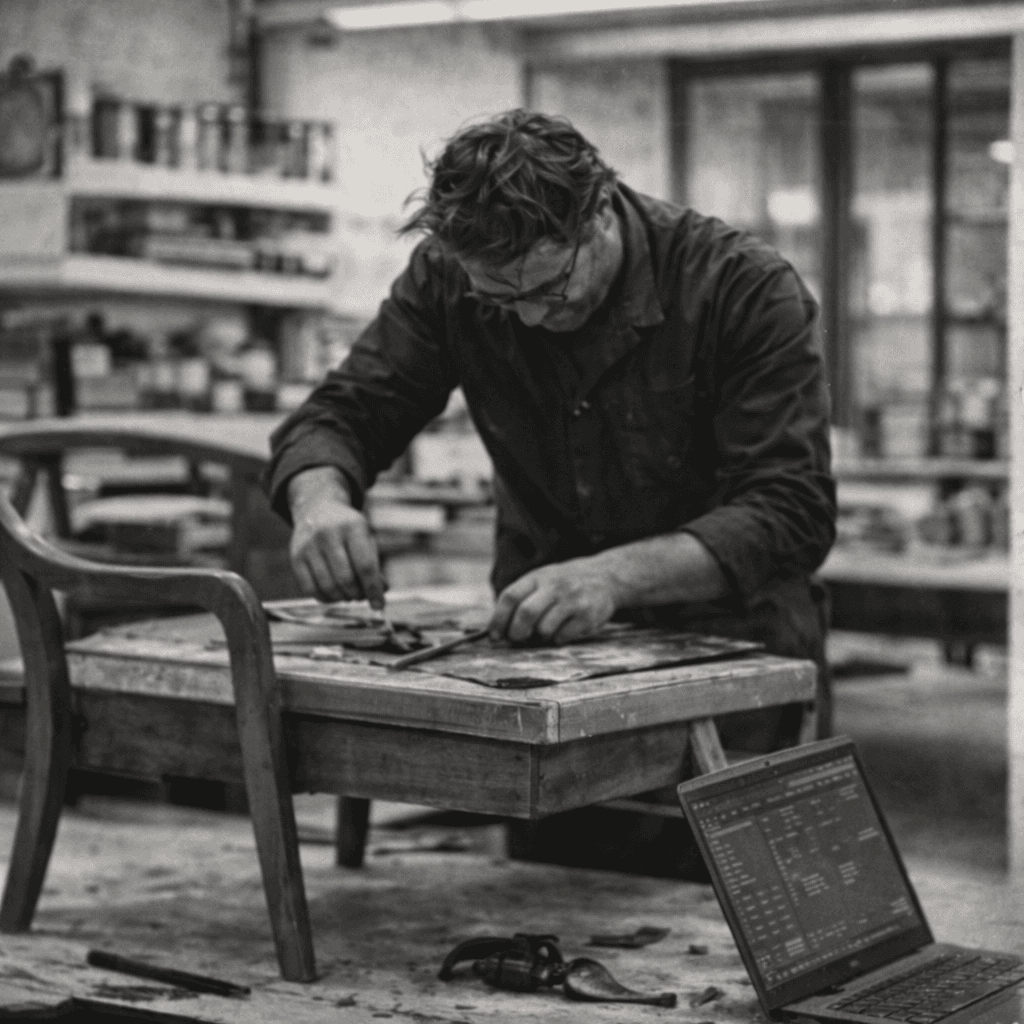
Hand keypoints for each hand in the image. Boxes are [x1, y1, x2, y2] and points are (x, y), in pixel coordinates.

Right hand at [287, 468, 384, 607]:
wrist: (317, 508)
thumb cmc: (349, 530)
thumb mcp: (365, 538)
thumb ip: (374, 565)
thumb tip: (380, 594)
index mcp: (352, 526)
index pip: (365, 565)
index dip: (373, 589)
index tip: (379, 605)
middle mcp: (328, 533)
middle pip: (345, 579)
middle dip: (357, 594)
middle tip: (362, 596)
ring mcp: (309, 545)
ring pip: (327, 586)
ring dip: (342, 598)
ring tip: (349, 595)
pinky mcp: (295, 556)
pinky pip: (310, 589)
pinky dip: (325, 598)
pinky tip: (333, 594)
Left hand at [489, 557, 617, 644]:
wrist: (605, 577)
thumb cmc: (564, 584)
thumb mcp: (542, 580)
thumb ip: (521, 599)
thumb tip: (497, 631)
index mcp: (537, 577)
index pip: (510, 597)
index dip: (498, 619)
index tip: (494, 636)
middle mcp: (555, 586)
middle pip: (525, 614)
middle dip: (516, 633)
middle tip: (516, 639)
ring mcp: (572, 600)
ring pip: (544, 630)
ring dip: (538, 638)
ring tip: (543, 632)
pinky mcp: (587, 616)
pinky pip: (562, 638)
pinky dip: (556, 640)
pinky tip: (562, 630)